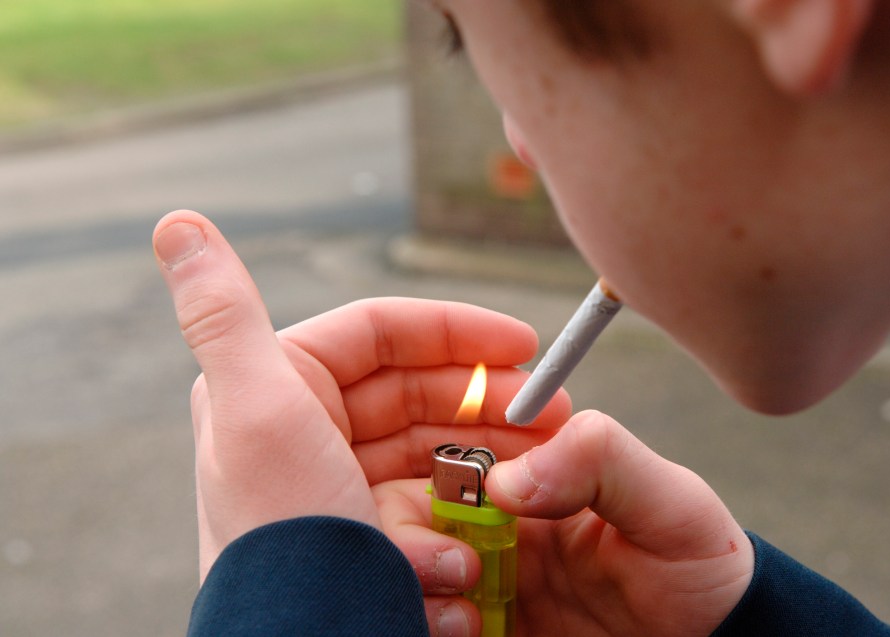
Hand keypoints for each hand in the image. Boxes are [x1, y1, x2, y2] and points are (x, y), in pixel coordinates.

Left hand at [152, 210, 569, 581]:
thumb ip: (225, 314)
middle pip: (419, 390)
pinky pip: (434, 507)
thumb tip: (176, 220)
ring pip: (435, 448)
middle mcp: (305, 430)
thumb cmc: (284, 535)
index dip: (457, 331)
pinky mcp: (370, 533)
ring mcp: (342, 484)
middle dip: (487, 398)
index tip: (527, 345)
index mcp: (277, 386)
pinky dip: (466, 517)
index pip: (382, 332)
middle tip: (554, 411)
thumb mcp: (258, 413)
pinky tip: (482, 539)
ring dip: (490, 459)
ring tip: (540, 468)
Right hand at [378, 410, 753, 636]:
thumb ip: (603, 460)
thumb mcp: (671, 504)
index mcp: (535, 475)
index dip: (439, 455)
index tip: (458, 488)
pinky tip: (468, 629)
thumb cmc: (699, 571)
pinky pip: (426, 614)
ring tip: (469, 611)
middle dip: (410, 528)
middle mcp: (498, 522)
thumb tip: (506, 478)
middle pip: (411, 504)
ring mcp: (486, 579)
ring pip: (406, 562)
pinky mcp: (481, 626)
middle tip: (457, 563)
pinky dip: (430, 618)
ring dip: (418, 577)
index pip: (458, 445)